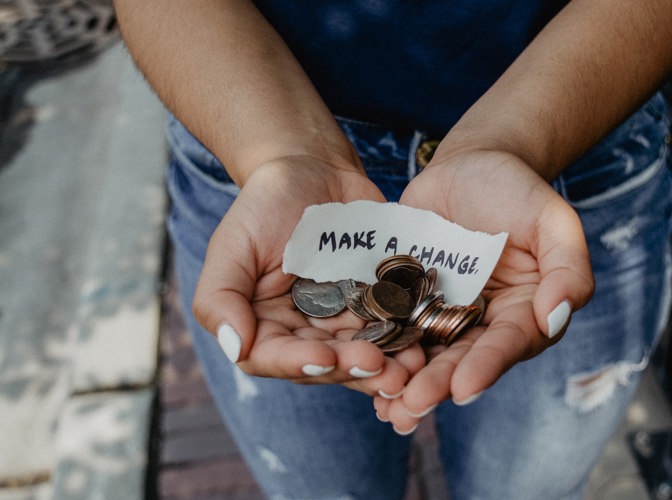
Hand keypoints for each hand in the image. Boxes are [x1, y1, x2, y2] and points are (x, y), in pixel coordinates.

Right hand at [192, 155, 425, 395]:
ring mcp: (344, 320)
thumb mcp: (232, 245)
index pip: (274, 357)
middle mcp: (304, 332)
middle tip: (381, 367)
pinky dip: (408, 338)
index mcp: (264, 325)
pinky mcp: (377, 304)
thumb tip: (235, 347)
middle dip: (353, 369)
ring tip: (411, 367)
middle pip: (326, 364)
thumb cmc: (264, 205)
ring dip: (388, 366)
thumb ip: (220, 297)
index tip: (325, 358)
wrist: (313, 170)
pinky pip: (393, 327)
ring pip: (364, 354)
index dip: (299, 363)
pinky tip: (425, 342)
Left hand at [375, 149, 594, 431]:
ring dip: (406, 382)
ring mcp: (443, 313)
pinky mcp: (408, 299)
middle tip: (412, 405)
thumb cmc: (518, 189)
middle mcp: (483, 322)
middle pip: (462, 359)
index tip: (464, 388)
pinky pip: (394, 327)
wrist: (470, 164)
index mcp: (524, 312)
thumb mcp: (553, 220)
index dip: (487, 366)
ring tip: (386, 407)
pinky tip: (359, 370)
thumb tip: (556, 318)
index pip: (508, 344)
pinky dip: (380, 349)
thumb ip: (567, 268)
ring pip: (425, 354)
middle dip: (438, 384)